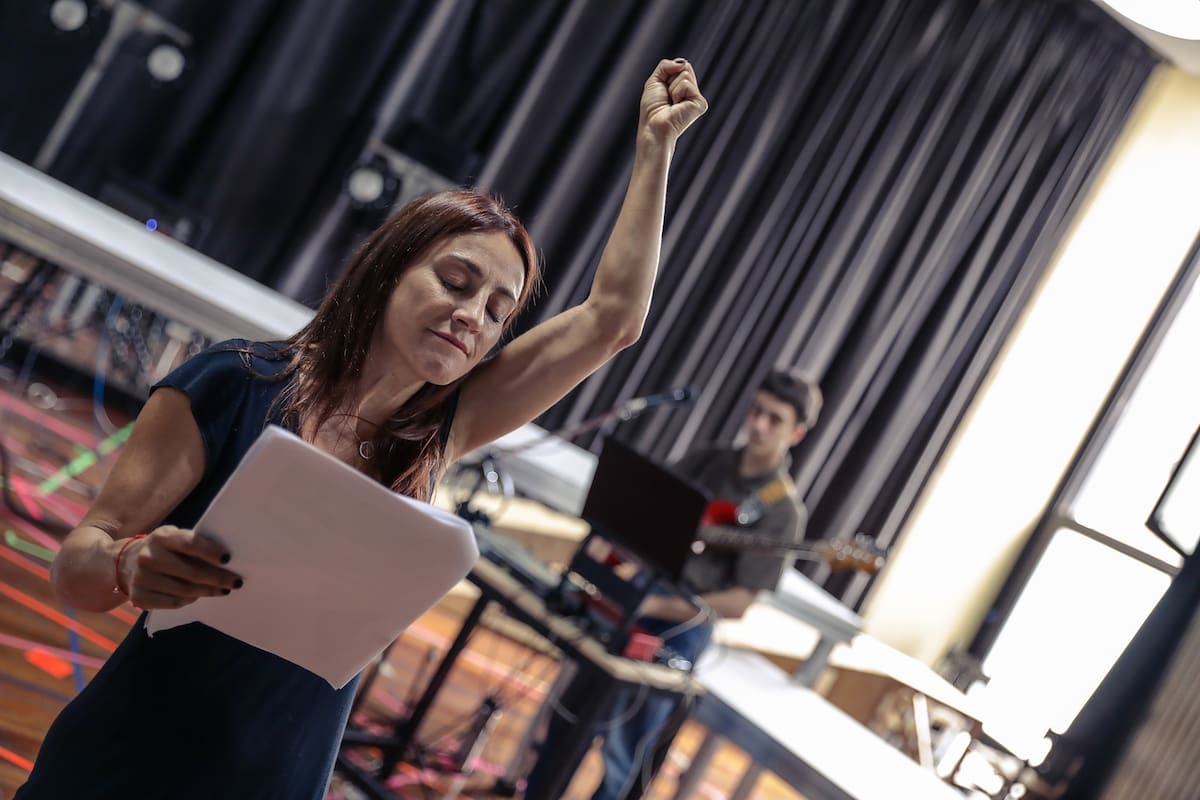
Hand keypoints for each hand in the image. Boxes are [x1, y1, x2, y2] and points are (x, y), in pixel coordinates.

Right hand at [118, 526, 241, 609]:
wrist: (126, 563)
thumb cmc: (164, 549)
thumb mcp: (174, 538)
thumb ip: (194, 544)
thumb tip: (226, 560)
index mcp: (161, 537)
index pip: (189, 543)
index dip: (210, 551)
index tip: (228, 559)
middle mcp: (147, 557)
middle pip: (191, 572)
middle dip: (217, 578)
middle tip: (236, 582)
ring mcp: (141, 579)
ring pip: (184, 590)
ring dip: (208, 591)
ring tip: (223, 590)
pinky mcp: (138, 598)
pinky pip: (173, 603)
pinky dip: (190, 600)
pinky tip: (199, 596)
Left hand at [639, 58, 707, 144]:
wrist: (653, 126)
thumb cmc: (652, 109)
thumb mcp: (655, 80)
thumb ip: (665, 65)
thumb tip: (682, 62)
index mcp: (683, 88)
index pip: (681, 66)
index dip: (668, 74)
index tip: (663, 91)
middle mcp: (692, 92)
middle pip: (684, 67)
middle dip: (670, 79)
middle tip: (667, 97)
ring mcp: (697, 98)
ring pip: (685, 74)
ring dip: (672, 88)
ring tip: (671, 103)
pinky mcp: (700, 103)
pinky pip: (686, 83)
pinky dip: (676, 92)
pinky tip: (676, 106)